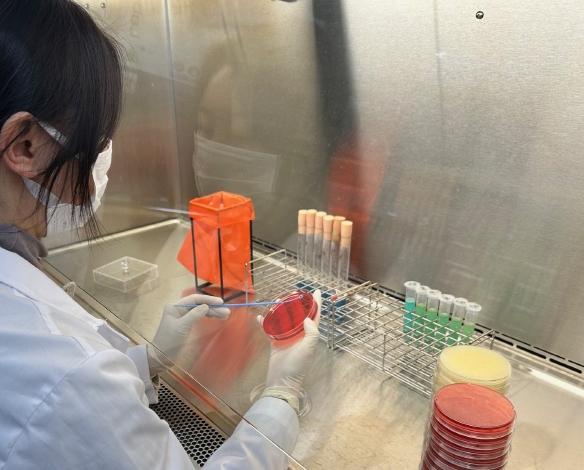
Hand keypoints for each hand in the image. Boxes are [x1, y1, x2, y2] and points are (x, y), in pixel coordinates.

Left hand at [148, 294, 230, 376]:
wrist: (161, 356)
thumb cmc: (169, 340)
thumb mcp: (182, 326)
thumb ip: (194, 315)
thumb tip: (206, 306)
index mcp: (175, 307)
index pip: (194, 299)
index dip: (208, 300)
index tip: (220, 303)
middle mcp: (179, 309)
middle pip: (198, 305)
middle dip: (212, 307)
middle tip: (226, 312)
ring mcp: (182, 316)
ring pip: (200, 311)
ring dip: (212, 312)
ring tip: (225, 315)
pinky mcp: (186, 324)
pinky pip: (199, 317)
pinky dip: (208, 316)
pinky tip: (216, 317)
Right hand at [257, 290, 321, 412]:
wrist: (282, 380)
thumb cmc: (298, 365)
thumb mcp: (308, 348)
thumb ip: (312, 333)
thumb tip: (308, 318)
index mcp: (308, 334)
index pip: (314, 316)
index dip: (316, 304)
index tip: (316, 292)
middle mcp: (298, 334)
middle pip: (298, 314)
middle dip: (296, 303)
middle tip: (293, 293)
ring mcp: (286, 337)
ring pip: (284, 319)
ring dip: (280, 309)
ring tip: (277, 301)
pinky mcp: (275, 342)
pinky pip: (269, 329)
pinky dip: (264, 322)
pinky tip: (260, 316)